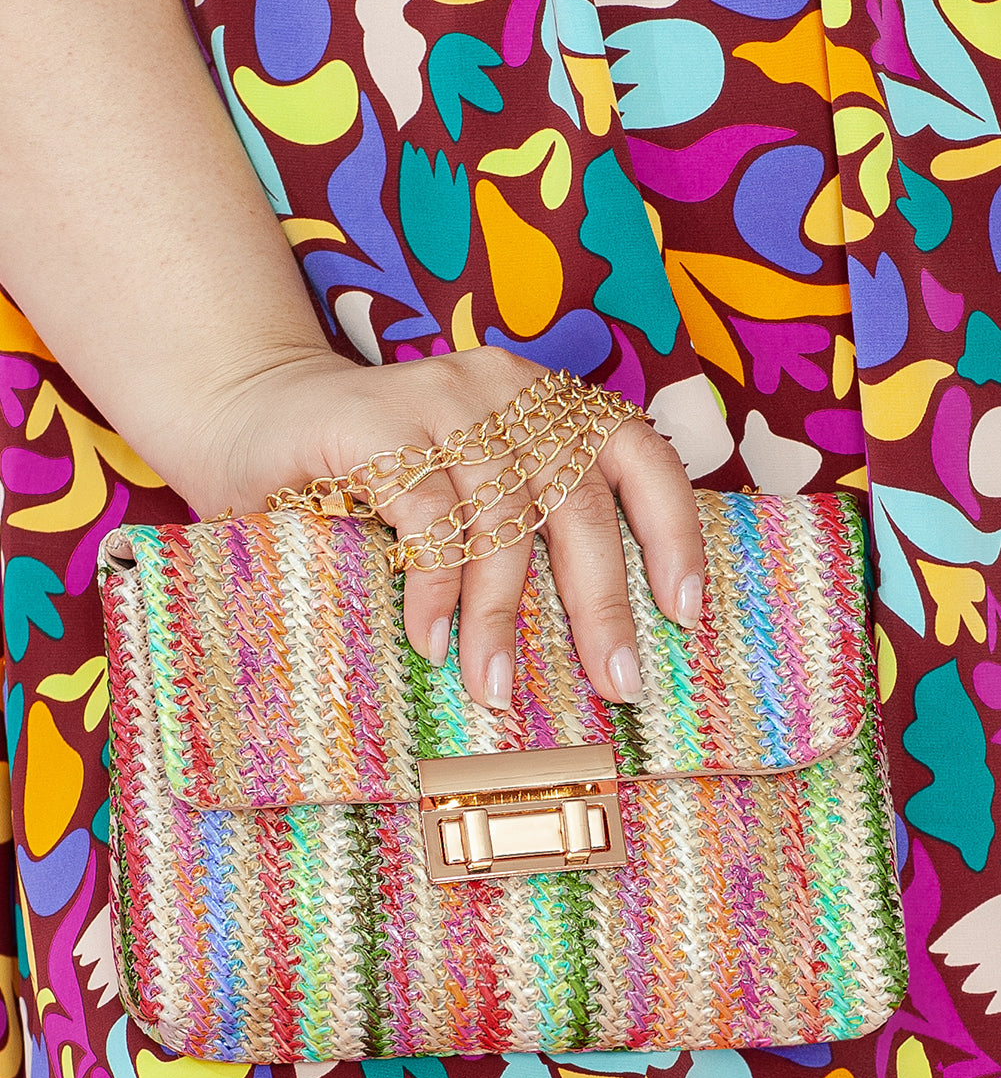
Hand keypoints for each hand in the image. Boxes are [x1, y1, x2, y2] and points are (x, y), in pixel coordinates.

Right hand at [174, 345, 703, 709]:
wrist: (250, 416)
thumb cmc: (371, 480)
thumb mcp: (465, 497)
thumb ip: (522, 533)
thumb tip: (595, 645)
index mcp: (544, 403)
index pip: (641, 456)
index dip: (675, 534)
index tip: (687, 614)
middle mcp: (505, 389)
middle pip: (579, 503)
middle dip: (601, 605)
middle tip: (615, 684)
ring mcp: (442, 399)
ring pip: (504, 518)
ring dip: (503, 616)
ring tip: (496, 688)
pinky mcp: (378, 422)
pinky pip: (430, 516)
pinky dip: (435, 587)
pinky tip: (429, 640)